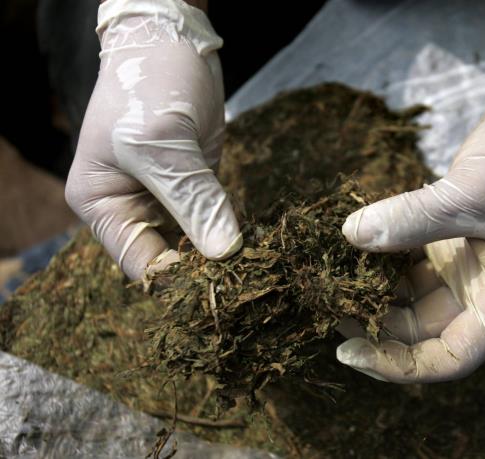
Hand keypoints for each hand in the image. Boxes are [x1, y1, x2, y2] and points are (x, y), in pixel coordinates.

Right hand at [65, 0, 240, 279]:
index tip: (223, 285)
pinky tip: (256, 243)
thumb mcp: (162, 143)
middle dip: (204, 270)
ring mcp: (164, 197)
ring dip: (221, 253)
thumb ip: (193, 198)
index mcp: (103, 205)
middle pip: (168, 258)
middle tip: (247, 283)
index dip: (179, 279)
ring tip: (257, 269)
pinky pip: (212, 218)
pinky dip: (230, 229)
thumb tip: (225, 254)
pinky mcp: (194, 184)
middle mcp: (130, 207)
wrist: (172, 39)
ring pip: (194, 241)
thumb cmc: (148, 83)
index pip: (141, 263)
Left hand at [337, 60, 484, 382]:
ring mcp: (470, 261)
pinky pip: (412, 259)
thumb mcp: (473, 194)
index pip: (451, 356)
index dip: (399, 364)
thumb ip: (412, 220)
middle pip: (425, 328)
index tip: (348, 350)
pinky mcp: (454, 234)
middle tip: (329, 305)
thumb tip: (351, 236)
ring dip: (377, 289)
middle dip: (378, 322)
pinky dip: (385, 255)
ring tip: (333, 278)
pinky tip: (354, 245)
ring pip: (414, 295)